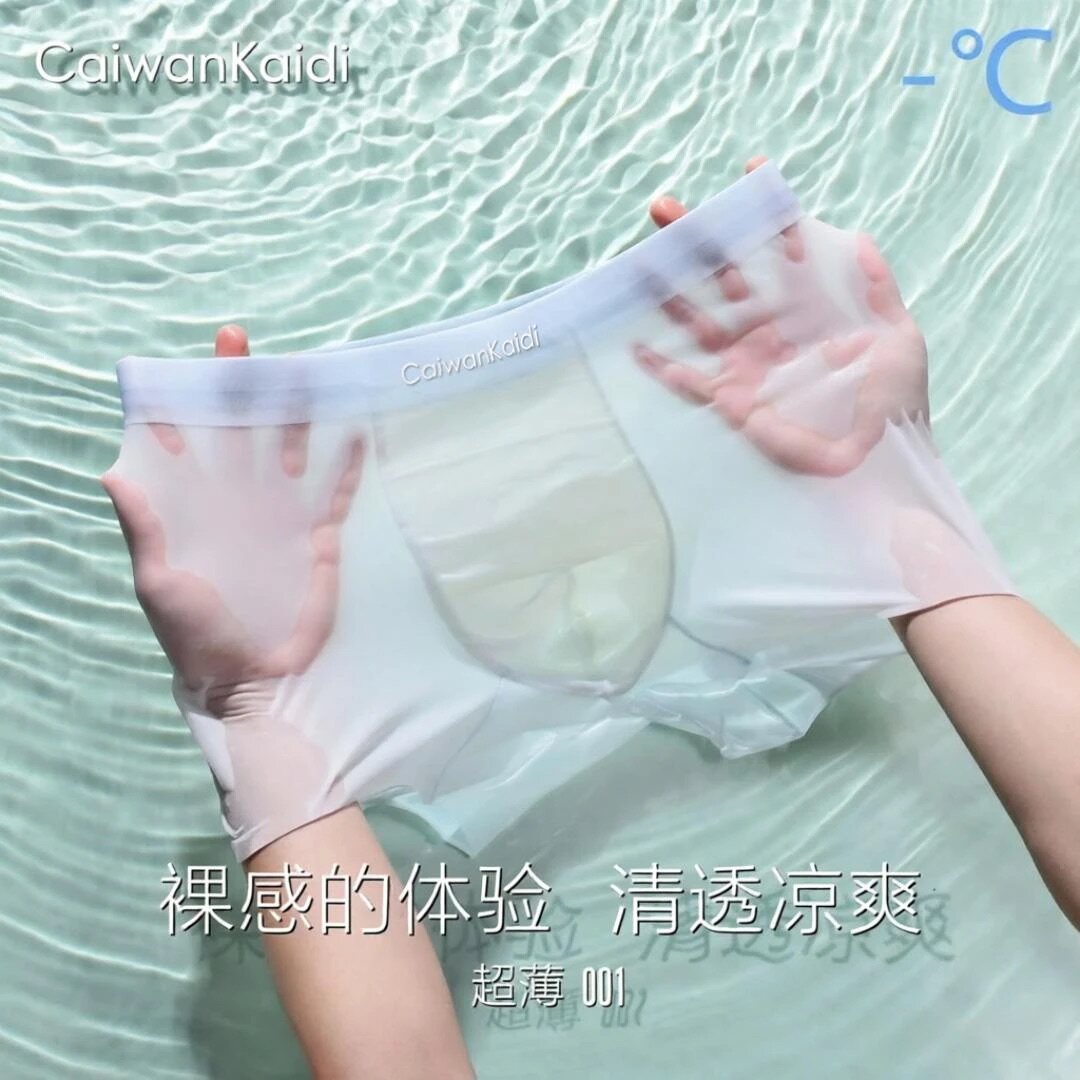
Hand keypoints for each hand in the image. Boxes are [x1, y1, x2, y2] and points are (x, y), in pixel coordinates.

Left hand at [102, 325, 363, 721]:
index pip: (187, 443)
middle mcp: (239, 500)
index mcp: (196, 507)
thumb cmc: (196, 634)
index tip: (177, 368)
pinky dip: (348, 463)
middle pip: (240, 429)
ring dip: (294, 411)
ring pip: (291, 448)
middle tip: (237, 340)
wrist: (251, 677)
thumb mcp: (158, 583)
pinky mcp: (319, 535)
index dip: (181, 405)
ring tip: (302, 372)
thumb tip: (112, 474)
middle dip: (239, 385)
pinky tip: (357, 429)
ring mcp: (282, 514)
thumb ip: (143, 530)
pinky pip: (337, 491)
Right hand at [634, 155, 929, 476]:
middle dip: (695, 241)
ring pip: (698, 319)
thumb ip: (878, 289)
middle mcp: (770, 330)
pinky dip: (659, 366)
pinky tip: (634, 344)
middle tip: (663, 207)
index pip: (782, 250)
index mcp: (808, 309)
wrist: (885, 461)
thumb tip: (859, 238)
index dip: (767, 213)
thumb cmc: (897, 404)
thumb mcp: (900, 337)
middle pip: (724, 276)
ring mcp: (747, 364)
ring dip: (668, 292)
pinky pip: (688, 380)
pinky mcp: (732, 401)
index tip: (753, 172)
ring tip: (641, 261)